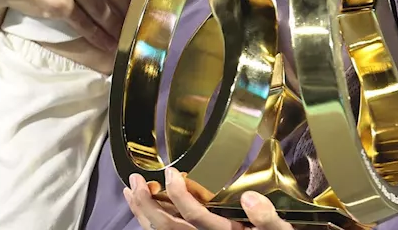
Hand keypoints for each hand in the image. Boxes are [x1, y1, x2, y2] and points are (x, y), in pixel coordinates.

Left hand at [124, 169, 295, 229]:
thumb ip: (268, 219)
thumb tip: (250, 198)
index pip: (196, 217)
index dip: (180, 196)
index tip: (172, 173)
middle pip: (169, 229)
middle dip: (147, 205)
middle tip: (135, 180)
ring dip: (143, 213)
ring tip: (130, 191)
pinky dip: (151, 220)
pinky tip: (143, 206)